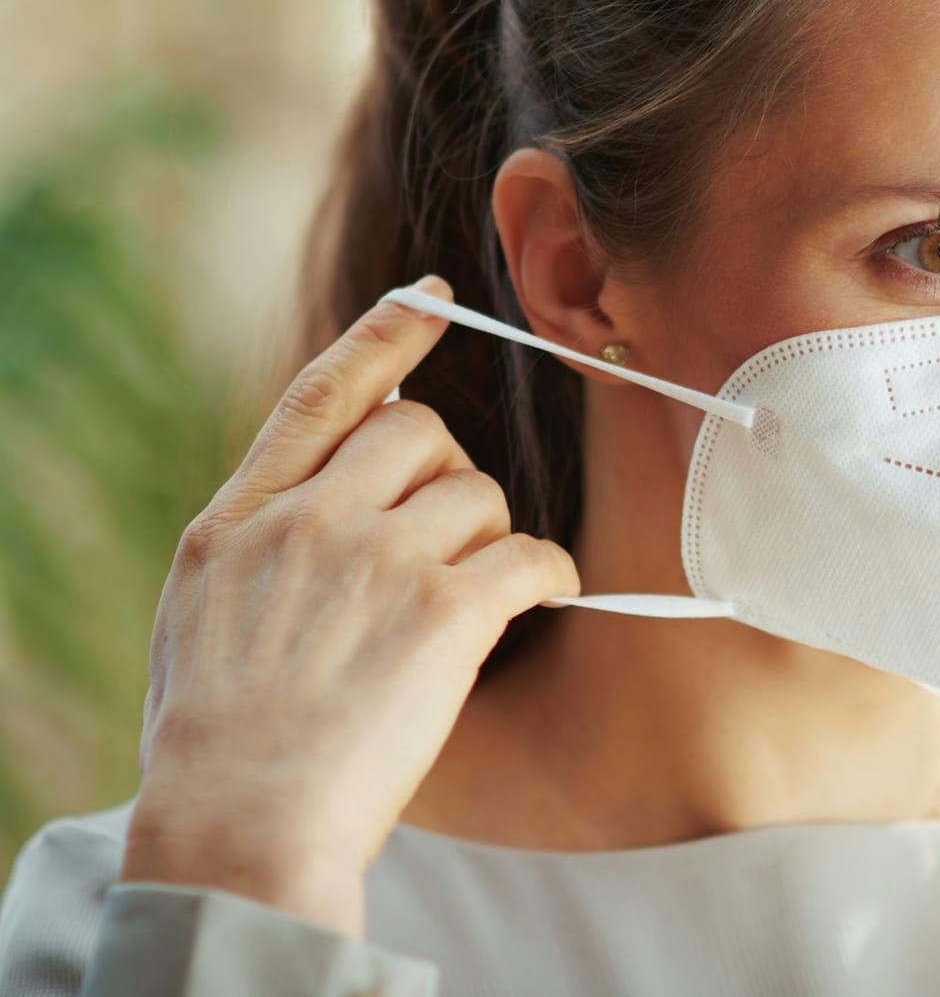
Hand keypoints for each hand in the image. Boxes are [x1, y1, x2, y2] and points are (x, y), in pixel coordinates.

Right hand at [120, 275, 581, 936]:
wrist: (239, 827)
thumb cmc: (219, 737)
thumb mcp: (203, 610)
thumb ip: (263, 536)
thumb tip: (327, 488)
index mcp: (242, 518)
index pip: (323, 395)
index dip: (386, 337)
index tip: (432, 299)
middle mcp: (308, 521)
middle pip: (419, 432)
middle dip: (446, 472)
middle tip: (444, 536)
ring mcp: (376, 562)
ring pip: (479, 494)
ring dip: (489, 538)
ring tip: (468, 602)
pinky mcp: (442, 614)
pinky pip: (529, 554)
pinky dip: (550, 572)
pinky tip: (547, 593)